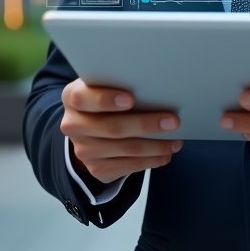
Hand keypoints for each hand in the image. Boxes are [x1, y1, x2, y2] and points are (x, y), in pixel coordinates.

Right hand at [60, 79, 182, 185]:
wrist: (90, 127)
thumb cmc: (107, 95)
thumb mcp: (105, 84)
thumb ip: (120, 82)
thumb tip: (157, 83)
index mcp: (73, 97)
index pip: (82, 98)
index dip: (105, 99)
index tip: (130, 99)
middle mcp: (74, 125)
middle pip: (112, 127)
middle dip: (146, 124)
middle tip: (173, 121)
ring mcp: (84, 150)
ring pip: (125, 149)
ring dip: (155, 146)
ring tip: (176, 140)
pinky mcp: (97, 169)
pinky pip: (128, 166)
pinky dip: (151, 159)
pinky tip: (166, 153)